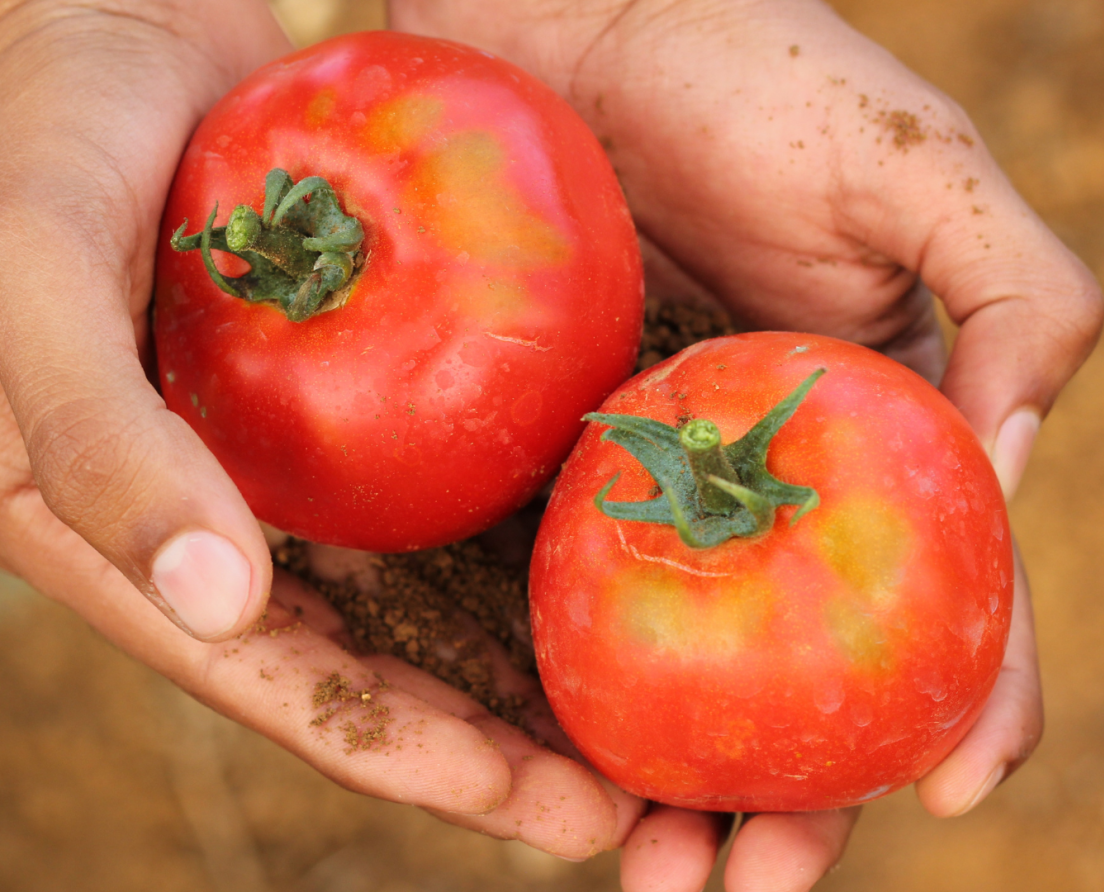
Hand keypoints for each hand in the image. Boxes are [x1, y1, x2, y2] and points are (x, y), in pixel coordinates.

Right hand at [0, 0, 637, 860]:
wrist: (96, 22)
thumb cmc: (31, 143)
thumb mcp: (31, 290)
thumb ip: (101, 448)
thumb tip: (214, 606)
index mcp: (144, 550)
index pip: (303, 690)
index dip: (426, 765)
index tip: (553, 819)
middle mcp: (236, 526)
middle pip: (394, 667)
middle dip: (508, 744)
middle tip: (638, 794)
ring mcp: (305, 460)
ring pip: (438, 586)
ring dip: (537, 650)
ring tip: (651, 700)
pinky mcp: (355, 388)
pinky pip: (454, 468)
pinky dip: (527, 516)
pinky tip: (621, 537)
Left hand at [390, 0, 1098, 886]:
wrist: (570, 32)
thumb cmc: (752, 75)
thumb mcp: (920, 172)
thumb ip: (1022, 301)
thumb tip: (1011, 463)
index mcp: (878, 433)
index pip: (943, 592)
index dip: (963, 699)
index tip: (951, 794)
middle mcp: (768, 481)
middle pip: (803, 666)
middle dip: (799, 793)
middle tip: (754, 887)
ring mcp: (656, 487)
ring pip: (685, 666)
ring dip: (677, 781)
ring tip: (648, 873)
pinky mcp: (548, 469)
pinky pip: (566, 598)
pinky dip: (571, 688)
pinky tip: (550, 761)